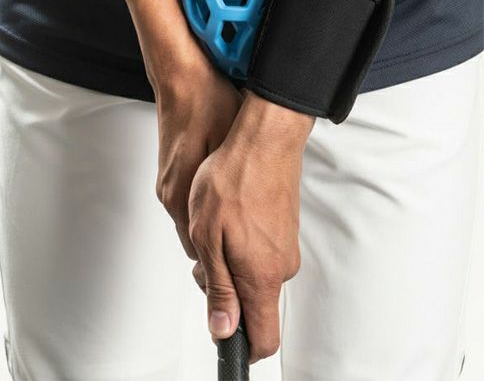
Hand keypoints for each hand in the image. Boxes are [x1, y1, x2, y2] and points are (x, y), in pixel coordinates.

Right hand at [151, 37, 241, 258]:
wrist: (183, 80)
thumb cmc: (210, 108)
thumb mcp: (232, 146)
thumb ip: (232, 189)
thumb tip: (245, 223)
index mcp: (182, 192)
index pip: (198, 249)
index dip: (219, 264)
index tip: (239, 270)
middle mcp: (170, 195)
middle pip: (193, 242)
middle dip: (216, 251)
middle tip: (244, 251)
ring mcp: (166, 184)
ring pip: (191, 225)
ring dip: (211, 231)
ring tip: (238, 227)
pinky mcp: (168, 174)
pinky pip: (187, 206)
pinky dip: (204, 212)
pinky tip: (222, 201)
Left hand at [188, 91, 313, 361]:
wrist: (263, 141)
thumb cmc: (234, 180)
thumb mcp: (208, 237)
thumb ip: (219, 287)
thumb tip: (223, 327)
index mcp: (262, 276)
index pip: (264, 337)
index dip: (243, 348)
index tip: (225, 340)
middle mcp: (281, 266)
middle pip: (253, 304)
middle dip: (225, 292)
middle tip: (204, 258)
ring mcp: (285, 246)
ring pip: (254, 274)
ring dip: (231, 263)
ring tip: (214, 227)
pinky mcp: (284, 229)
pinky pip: (261, 252)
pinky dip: (241, 245)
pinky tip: (229, 217)